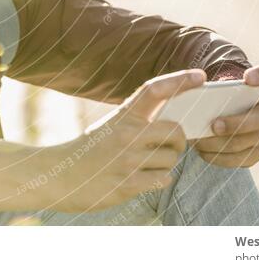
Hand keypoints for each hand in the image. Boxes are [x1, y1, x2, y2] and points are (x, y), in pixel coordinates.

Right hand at [0, 69, 205, 213]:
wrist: (58, 176)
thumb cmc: (89, 150)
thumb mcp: (110, 126)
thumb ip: (138, 122)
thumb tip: (174, 125)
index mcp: (121, 115)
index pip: (154, 90)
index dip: (179, 80)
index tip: (200, 75)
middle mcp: (127, 134)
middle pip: (175, 131)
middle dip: (178, 142)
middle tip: (170, 147)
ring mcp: (127, 160)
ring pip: (171, 158)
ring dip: (166, 164)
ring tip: (145, 166)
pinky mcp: (128, 184)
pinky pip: (163, 179)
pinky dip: (158, 180)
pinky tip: (142, 179)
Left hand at [192, 62, 258, 167]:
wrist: (220, 117)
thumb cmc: (215, 99)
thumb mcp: (215, 88)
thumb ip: (210, 87)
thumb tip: (190, 91)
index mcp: (258, 88)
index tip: (247, 78)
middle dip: (237, 124)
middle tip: (214, 125)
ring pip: (251, 142)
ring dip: (224, 143)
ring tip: (200, 140)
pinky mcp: (255, 152)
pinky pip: (243, 158)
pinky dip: (222, 157)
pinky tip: (203, 151)